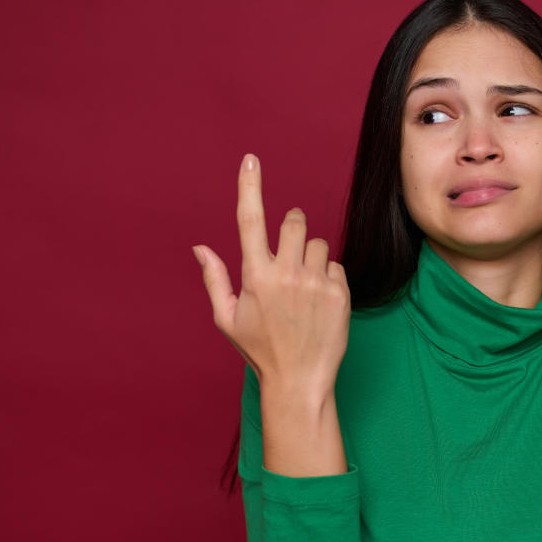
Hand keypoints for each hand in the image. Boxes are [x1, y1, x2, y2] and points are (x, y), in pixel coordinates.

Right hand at [193, 154, 350, 396]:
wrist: (300, 381)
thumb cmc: (260, 350)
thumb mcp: (227, 318)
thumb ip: (215, 278)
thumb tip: (200, 247)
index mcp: (256, 277)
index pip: (250, 221)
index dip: (249, 187)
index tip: (250, 160)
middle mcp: (287, 275)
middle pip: (295, 222)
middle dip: (293, 228)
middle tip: (290, 251)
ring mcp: (317, 284)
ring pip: (320, 244)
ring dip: (313, 257)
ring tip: (305, 289)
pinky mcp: (341, 294)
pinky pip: (337, 266)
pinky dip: (329, 278)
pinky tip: (320, 303)